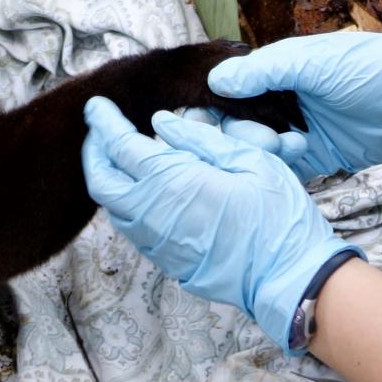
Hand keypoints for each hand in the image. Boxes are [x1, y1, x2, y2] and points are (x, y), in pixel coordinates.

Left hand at [82, 97, 361, 351]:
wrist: (287, 276)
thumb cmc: (276, 215)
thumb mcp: (249, 160)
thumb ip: (201, 139)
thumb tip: (161, 123)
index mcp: (172, 182)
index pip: (120, 146)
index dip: (104, 122)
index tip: (98, 105)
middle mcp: (152, 214)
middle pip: (101, 180)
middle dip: (94, 152)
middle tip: (102, 131)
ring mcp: (156, 242)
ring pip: (113, 207)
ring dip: (109, 178)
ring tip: (123, 157)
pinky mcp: (165, 260)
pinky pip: (132, 227)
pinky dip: (128, 201)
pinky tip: (148, 188)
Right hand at [206, 32, 381, 181]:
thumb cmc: (371, 69)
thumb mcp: (316, 63)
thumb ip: (266, 71)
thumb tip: (215, 80)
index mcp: (279, 69)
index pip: (232, 88)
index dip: (218, 104)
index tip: (209, 120)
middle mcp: (282, 99)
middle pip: (239, 122)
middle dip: (244, 133)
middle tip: (265, 138)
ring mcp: (298, 128)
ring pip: (258, 147)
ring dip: (265, 150)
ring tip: (293, 145)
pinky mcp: (317, 156)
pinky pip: (284, 167)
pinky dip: (281, 168)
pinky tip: (294, 160)